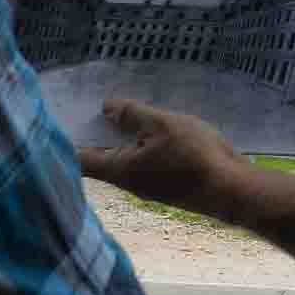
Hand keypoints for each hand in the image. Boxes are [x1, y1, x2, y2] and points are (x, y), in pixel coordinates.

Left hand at [79, 99, 246, 219]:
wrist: (232, 190)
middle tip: (90, 104)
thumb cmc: (194, 156)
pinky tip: (151, 127)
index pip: (79, 159)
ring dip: (120, 137)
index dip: (67, 139)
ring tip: (120, 109)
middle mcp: (128, 181)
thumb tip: (106, 108)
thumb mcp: (162, 124)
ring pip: (125, 158)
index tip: (62, 117)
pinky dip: (140, 144)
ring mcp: (148, 185)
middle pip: (100, 158)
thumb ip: (132, 115)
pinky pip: (144, 160)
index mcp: (119, 168)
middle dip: (95, 132)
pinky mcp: (166, 183)